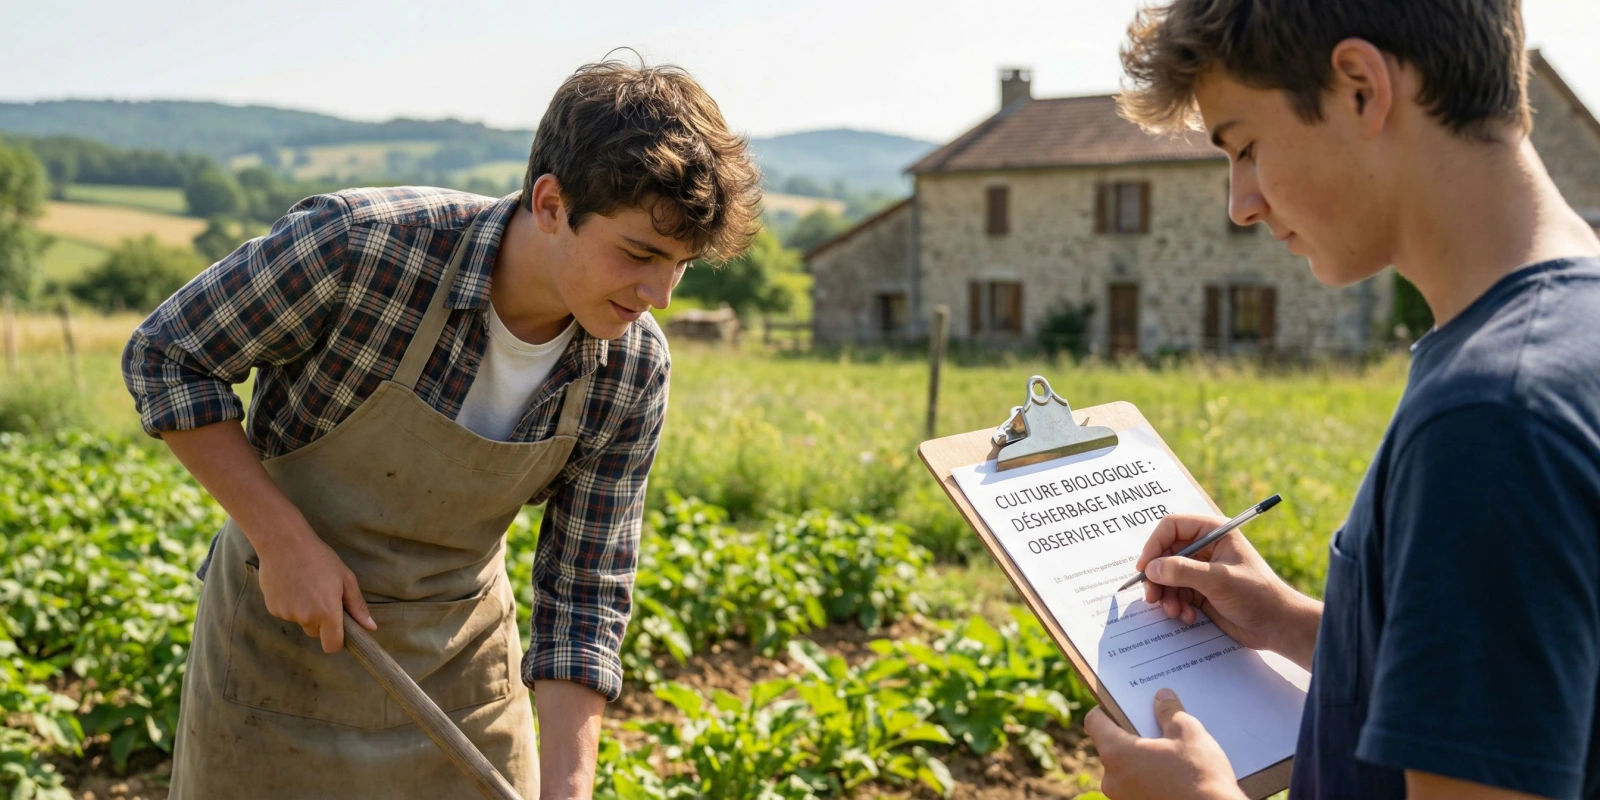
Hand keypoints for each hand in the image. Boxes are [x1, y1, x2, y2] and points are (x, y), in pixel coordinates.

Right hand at [254, 521, 375, 652]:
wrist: (284, 543)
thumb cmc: (319, 558)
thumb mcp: (345, 579)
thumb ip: (357, 606)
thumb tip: (371, 627)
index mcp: (327, 612)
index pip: (332, 646)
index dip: (337, 640)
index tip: (339, 628)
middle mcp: (306, 617)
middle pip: (316, 632)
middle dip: (320, 621)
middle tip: (321, 594)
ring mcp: (287, 614)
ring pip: (301, 621)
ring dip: (305, 610)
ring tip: (305, 584)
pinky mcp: (272, 609)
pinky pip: (286, 613)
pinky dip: (290, 604)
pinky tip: (292, 584)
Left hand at [1084, 689, 1243, 799]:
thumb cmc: (1199, 776)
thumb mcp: (1188, 733)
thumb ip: (1170, 711)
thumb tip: (1162, 698)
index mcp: (1116, 753)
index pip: (1095, 721)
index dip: (1106, 707)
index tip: (1122, 703)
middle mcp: (1112, 779)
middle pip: (1112, 745)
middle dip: (1132, 732)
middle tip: (1154, 721)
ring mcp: (1122, 799)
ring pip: (1126, 768)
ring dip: (1143, 756)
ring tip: (1170, 747)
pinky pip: (1137, 786)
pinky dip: (1150, 776)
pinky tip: (1174, 771)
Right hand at [1137, 514, 1319, 667]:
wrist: (1278, 626)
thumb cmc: (1257, 595)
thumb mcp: (1219, 580)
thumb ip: (1182, 572)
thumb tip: (1151, 569)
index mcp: (1214, 532)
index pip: (1172, 527)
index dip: (1155, 545)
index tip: (1145, 568)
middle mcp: (1205, 548)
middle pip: (1165, 554)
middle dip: (1157, 577)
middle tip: (1152, 596)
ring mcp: (1201, 570)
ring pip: (1167, 576)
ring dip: (1165, 595)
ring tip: (1174, 611)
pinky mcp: (1200, 591)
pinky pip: (1176, 594)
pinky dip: (1176, 605)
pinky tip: (1188, 616)